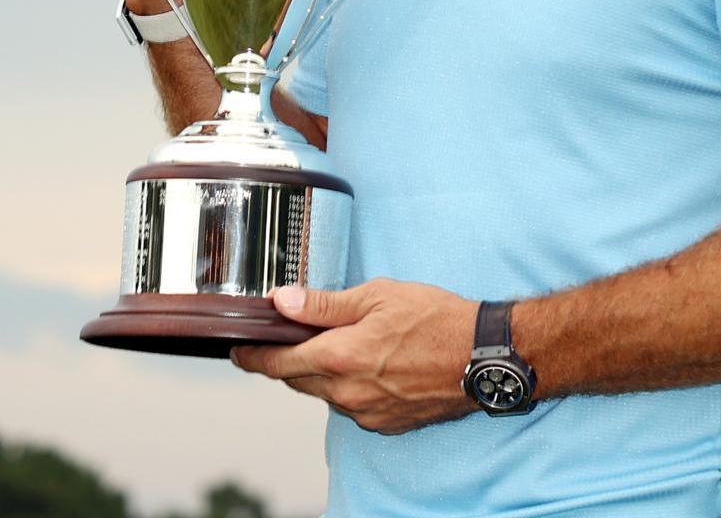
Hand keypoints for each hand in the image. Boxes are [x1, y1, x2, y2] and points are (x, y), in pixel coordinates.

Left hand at [230, 280, 477, 434]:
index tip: (238, 350)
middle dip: (288, 360)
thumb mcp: (377, 295)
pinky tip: (369, 365)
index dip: (252, 357)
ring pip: (325, 393)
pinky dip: (349, 386)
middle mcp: (347, 392)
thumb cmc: (435, 319)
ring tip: (341, 344)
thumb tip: (282, 302)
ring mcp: (366, 412)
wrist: (482, 357)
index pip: (277, 364)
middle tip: (287, 338)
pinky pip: (352, 405)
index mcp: (339, 357)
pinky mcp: (385, 424)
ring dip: (322, 373)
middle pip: (297, 380)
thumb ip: (325, 303)